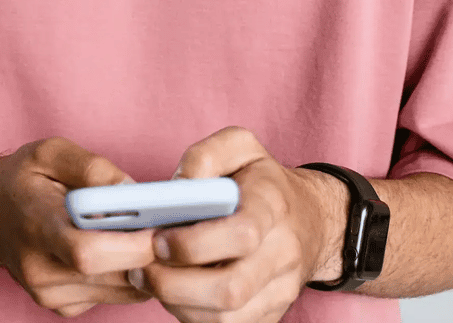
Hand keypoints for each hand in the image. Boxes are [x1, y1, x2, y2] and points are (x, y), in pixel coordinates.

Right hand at [0, 137, 157, 316]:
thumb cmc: (21, 180)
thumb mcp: (50, 153)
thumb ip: (93, 168)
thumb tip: (134, 191)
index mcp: (36, 227)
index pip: (87, 252)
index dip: (131, 244)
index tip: (158, 223)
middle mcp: (40, 270)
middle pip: (114, 276)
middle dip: (149, 252)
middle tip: (161, 225)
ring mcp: (49, 294)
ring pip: (123, 291)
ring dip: (142, 264)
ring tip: (138, 231)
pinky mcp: (61, 306)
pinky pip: (113, 296)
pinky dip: (125, 275)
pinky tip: (115, 249)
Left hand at [127, 127, 347, 322]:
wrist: (309, 219)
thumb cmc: (261, 181)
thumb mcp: (240, 147)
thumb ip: (206, 156)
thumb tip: (180, 187)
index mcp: (273, 205)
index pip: (241, 234)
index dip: (193, 244)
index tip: (158, 238)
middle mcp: (284, 252)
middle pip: (230, 288)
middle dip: (174, 284)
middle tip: (142, 268)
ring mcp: (282, 288)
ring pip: (226, 316)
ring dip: (176, 304)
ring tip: (150, 280)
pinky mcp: (271, 312)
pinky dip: (192, 315)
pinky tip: (174, 292)